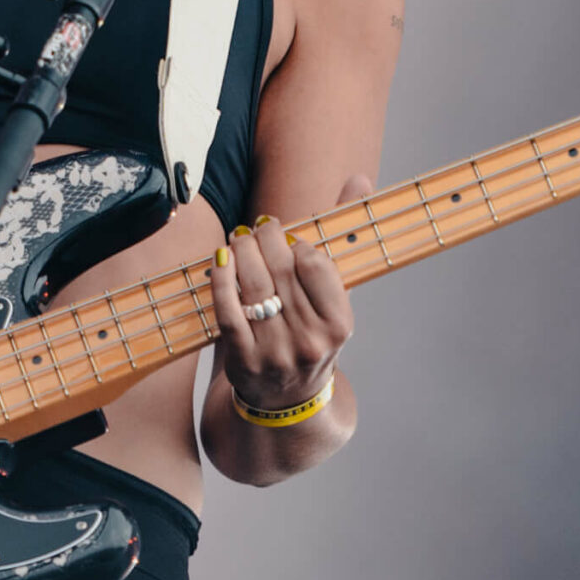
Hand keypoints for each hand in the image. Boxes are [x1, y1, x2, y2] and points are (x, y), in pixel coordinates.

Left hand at [208, 174, 372, 411]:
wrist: (286, 401)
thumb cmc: (312, 334)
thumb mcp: (335, 297)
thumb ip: (343, 238)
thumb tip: (359, 178)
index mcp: (340, 324)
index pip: (316, 263)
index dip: (299, 244)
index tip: (291, 238)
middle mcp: (310, 340)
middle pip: (280, 268)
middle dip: (265, 238)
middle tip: (258, 228)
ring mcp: (275, 352)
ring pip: (252, 283)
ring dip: (241, 250)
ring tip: (240, 240)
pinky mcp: (242, 359)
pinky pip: (226, 307)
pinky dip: (220, 277)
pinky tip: (220, 259)